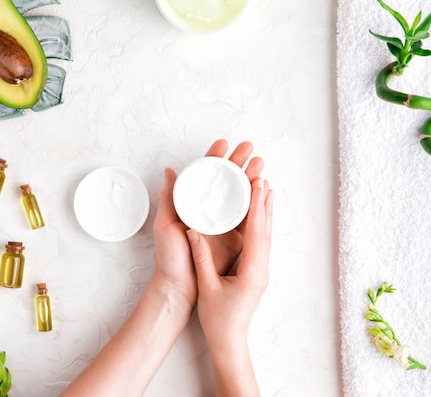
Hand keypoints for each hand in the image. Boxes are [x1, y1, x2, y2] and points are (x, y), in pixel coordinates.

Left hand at [151, 139, 264, 311]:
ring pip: (241, 195)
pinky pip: (249, 218)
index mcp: (194, 205)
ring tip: (261, 163)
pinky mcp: (237, 238)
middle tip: (250, 148)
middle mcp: (211, 211)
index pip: (206, 175)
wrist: (181, 287)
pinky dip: (258, 202)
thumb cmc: (170, 258)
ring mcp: (225, 224)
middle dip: (240, 162)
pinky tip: (265, 188)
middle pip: (228, 182)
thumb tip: (170, 171)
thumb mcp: (165, 224)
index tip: (224, 143)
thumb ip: (170, 198)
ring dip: (252, 178)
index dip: (216, 158)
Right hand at [187, 176, 273, 347]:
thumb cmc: (218, 319)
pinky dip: (260, 225)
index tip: (258, 186)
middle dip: (263, 203)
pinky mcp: (256, 273)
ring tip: (264, 190)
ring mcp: (261, 271)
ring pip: (265, 235)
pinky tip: (258, 216)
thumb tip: (193, 231)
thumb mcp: (207, 286)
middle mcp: (261, 269)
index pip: (256, 233)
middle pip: (264, 230)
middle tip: (262, 178)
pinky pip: (261, 243)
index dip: (256, 207)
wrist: (229, 341)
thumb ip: (201, 258)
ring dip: (264, 212)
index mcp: (252, 271)